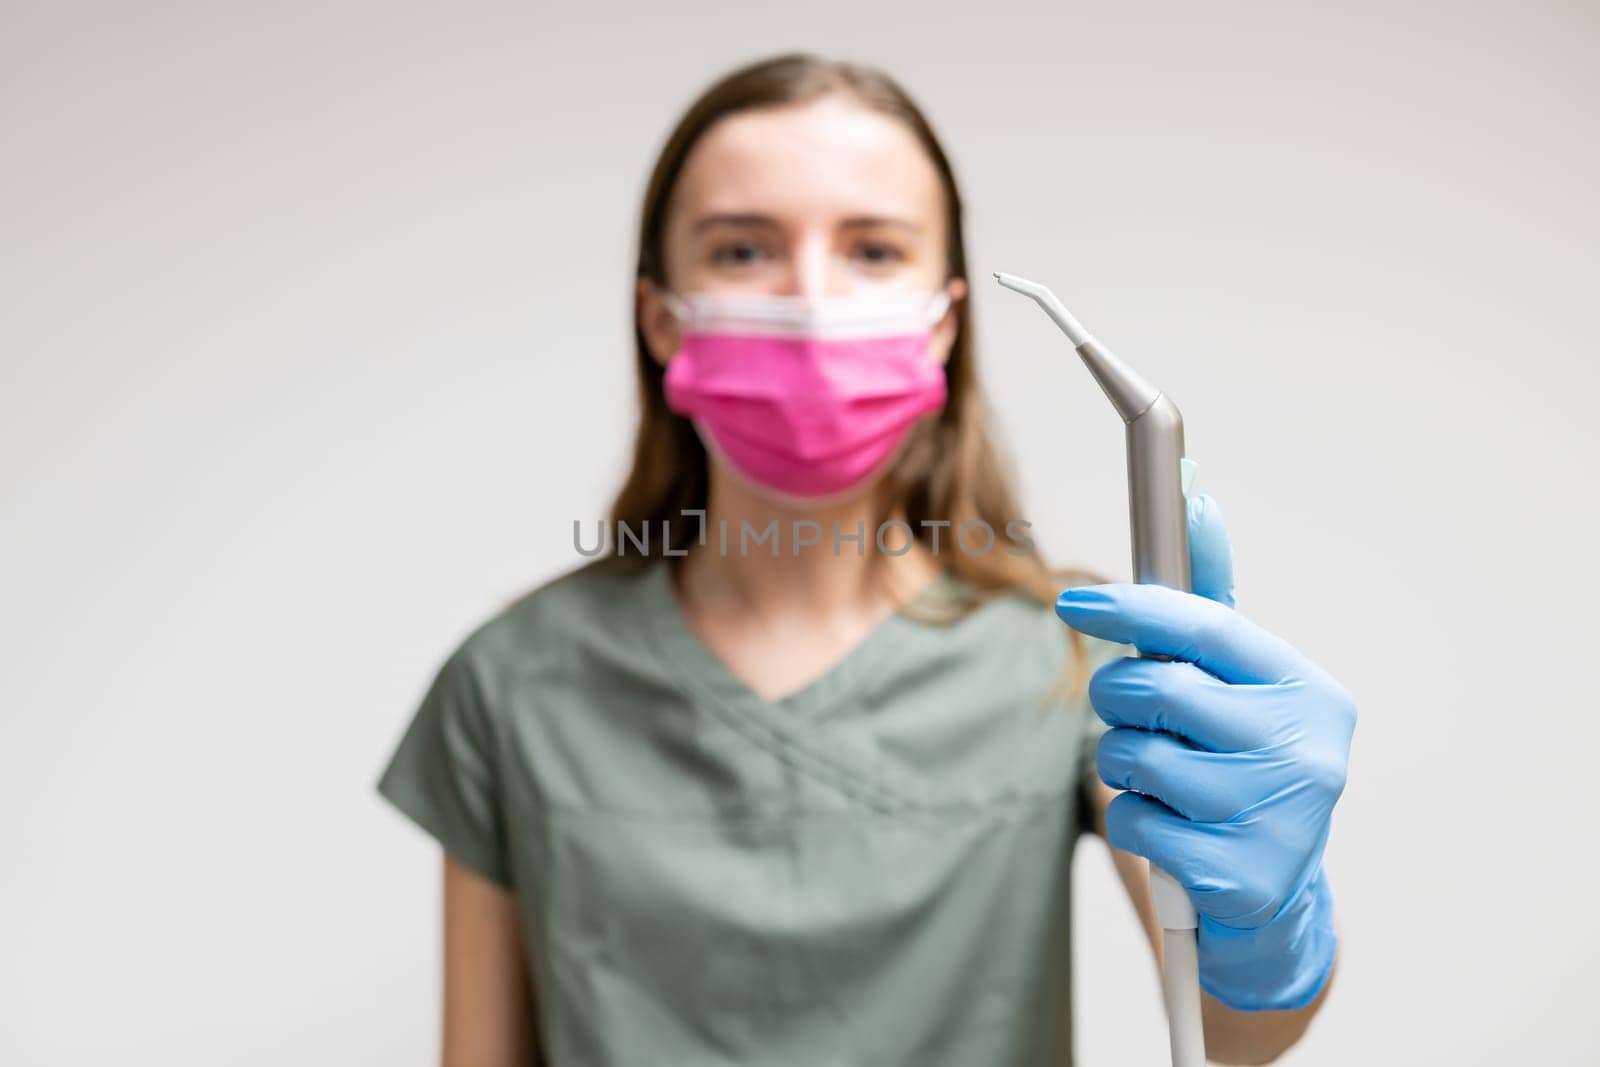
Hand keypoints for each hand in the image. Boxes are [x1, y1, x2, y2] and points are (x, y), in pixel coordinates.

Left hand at [1054, 493, 1355, 1010]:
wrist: (1275, 906)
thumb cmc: (1244, 768)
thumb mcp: (1241, 689)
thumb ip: (1211, 603)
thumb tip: (1198, 497)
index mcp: (1307, 690)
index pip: (1206, 626)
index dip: (1131, 606)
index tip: (1071, 600)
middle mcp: (1305, 749)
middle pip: (1156, 690)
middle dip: (1122, 700)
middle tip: (1140, 719)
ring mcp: (1278, 817)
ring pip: (1135, 757)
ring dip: (1126, 768)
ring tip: (1169, 785)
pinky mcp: (1239, 877)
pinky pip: (1132, 821)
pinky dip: (1134, 824)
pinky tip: (1173, 836)